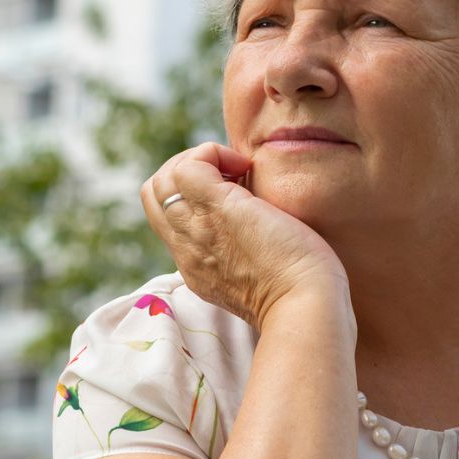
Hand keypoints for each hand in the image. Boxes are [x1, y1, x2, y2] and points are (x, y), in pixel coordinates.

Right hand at [140, 142, 347, 329]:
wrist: (305, 304)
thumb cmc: (301, 291)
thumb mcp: (257, 275)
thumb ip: (244, 253)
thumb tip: (259, 219)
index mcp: (196, 266)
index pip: (166, 218)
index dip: (189, 194)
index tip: (230, 193)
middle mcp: (187, 249)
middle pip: (153, 195)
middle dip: (185, 172)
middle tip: (229, 176)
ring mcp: (196, 228)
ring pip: (161, 181)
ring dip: (198, 162)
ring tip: (238, 172)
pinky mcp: (216, 207)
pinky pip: (188, 166)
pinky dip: (213, 154)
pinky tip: (245, 169)